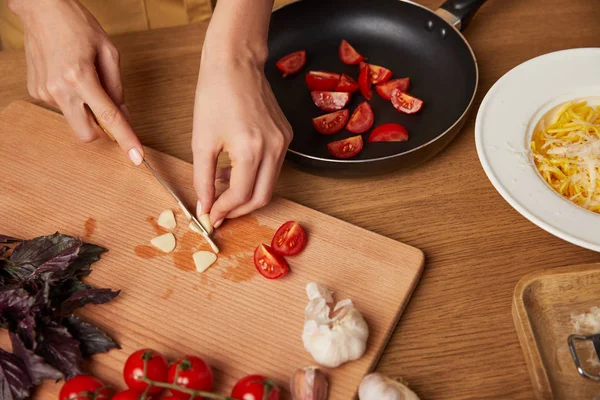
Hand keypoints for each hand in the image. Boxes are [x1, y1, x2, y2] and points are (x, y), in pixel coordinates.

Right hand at [9, 0, 143, 163]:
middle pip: (86, 134)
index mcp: (81, 76)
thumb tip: (124, 117)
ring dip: (85, 109)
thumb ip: (117, 89)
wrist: (41, 8)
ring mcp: (44, 92)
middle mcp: (60, 89)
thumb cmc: (77, 25)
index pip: (109, 118)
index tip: (137, 158)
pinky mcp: (36, 91)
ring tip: (84, 78)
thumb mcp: (109, 53)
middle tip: (107, 110)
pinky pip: (62, 107)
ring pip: (74, 119)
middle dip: (101, 130)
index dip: (126, 140)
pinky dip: (72, 99)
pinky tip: (69, 76)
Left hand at [192, 58, 291, 227]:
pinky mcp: (286, 136)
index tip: (210, 216)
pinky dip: (254, 176)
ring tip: (221, 187)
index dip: (224, 210)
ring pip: (269, 184)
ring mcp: (284, 142)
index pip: (240, 195)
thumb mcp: (201, 141)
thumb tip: (204, 206)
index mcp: (251, 150)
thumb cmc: (215, 95)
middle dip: (239, 210)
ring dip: (246, 193)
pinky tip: (233, 168)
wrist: (235, 63)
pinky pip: (273, 167)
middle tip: (219, 212)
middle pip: (262, 197)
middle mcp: (274, 148)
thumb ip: (203, 179)